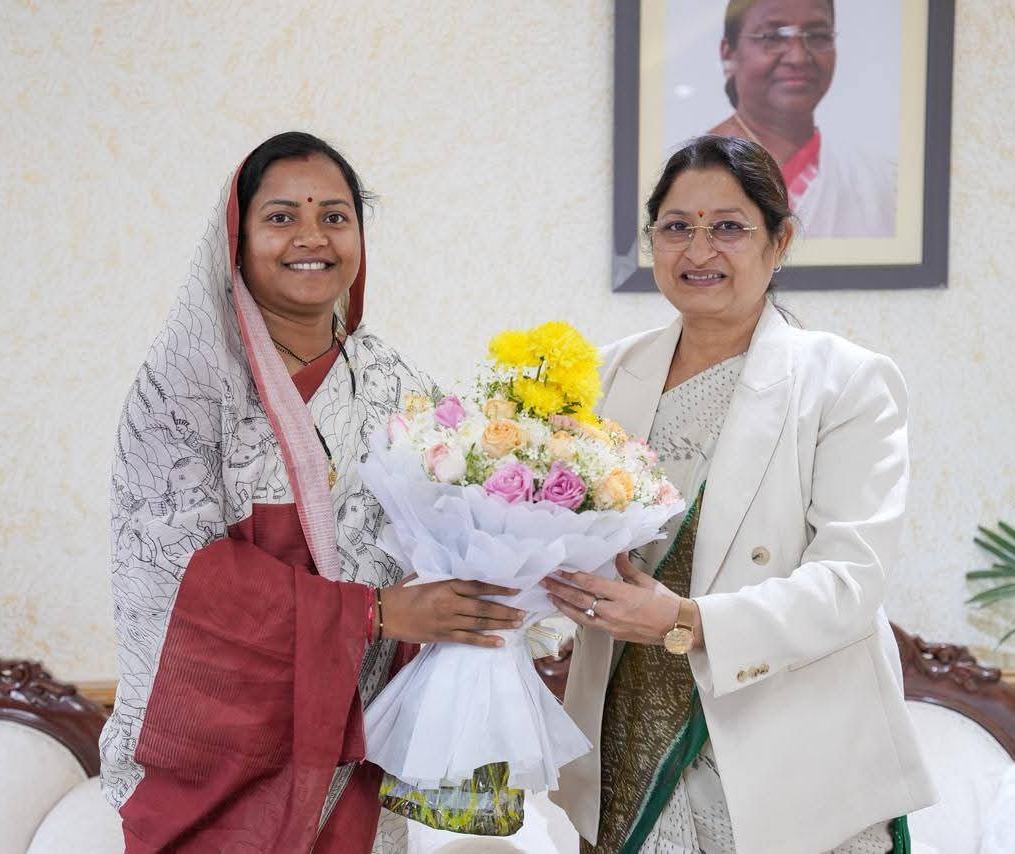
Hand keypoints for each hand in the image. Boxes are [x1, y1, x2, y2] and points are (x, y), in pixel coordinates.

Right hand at [381, 580, 524, 647]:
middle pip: (483, 607)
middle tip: (523, 613)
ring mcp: (447, 621)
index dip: (499, 588)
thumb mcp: (425, 575)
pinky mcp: (442, 636)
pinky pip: (467, 639)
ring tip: (517, 624)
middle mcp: (450, 603)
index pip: (479, 586)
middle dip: (505, 610)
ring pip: (479, 623)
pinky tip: (499, 642)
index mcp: (446, 585)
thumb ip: (444, 573)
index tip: (516, 590)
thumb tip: (463, 568)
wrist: (385, 612)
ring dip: (500, 624)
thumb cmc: (404, 591)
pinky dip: (484, 641)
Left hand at [542, 553, 698, 646]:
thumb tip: (617, 552)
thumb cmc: (665, 602)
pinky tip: (569, 609)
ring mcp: (613, 626)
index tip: (560, 570)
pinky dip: (577, 616)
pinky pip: (591, 624)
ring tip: (550, 596)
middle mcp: (615, 612)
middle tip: (544, 581)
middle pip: (581, 601)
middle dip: (560, 590)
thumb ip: (626, 568)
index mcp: (624, 596)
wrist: (677, 628)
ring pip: (581, 616)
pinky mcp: (613, 635)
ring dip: (564, 605)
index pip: (592, 585)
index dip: (573, 577)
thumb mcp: (646, 581)